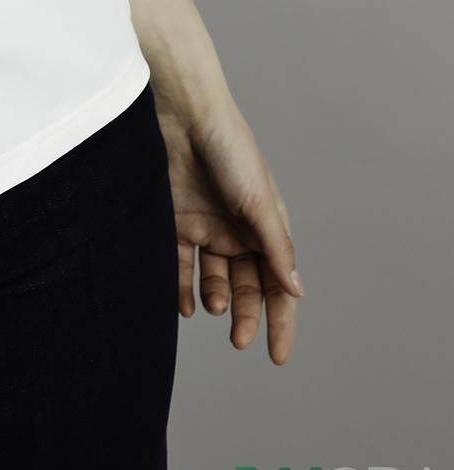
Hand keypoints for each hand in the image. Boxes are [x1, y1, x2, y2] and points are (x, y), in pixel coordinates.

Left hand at [154, 89, 303, 365]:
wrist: (183, 114)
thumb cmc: (229, 149)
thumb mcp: (258, 201)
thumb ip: (275, 246)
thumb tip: (295, 290)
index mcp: (264, 227)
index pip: (278, 284)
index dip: (280, 320)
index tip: (278, 356)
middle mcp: (236, 231)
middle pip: (247, 287)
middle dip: (246, 315)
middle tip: (239, 340)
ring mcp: (204, 226)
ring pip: (214, 279)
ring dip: (217, 300)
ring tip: (214, 307)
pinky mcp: (173, 221)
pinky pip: (178, 265)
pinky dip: (181, 289)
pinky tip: (185, 306)